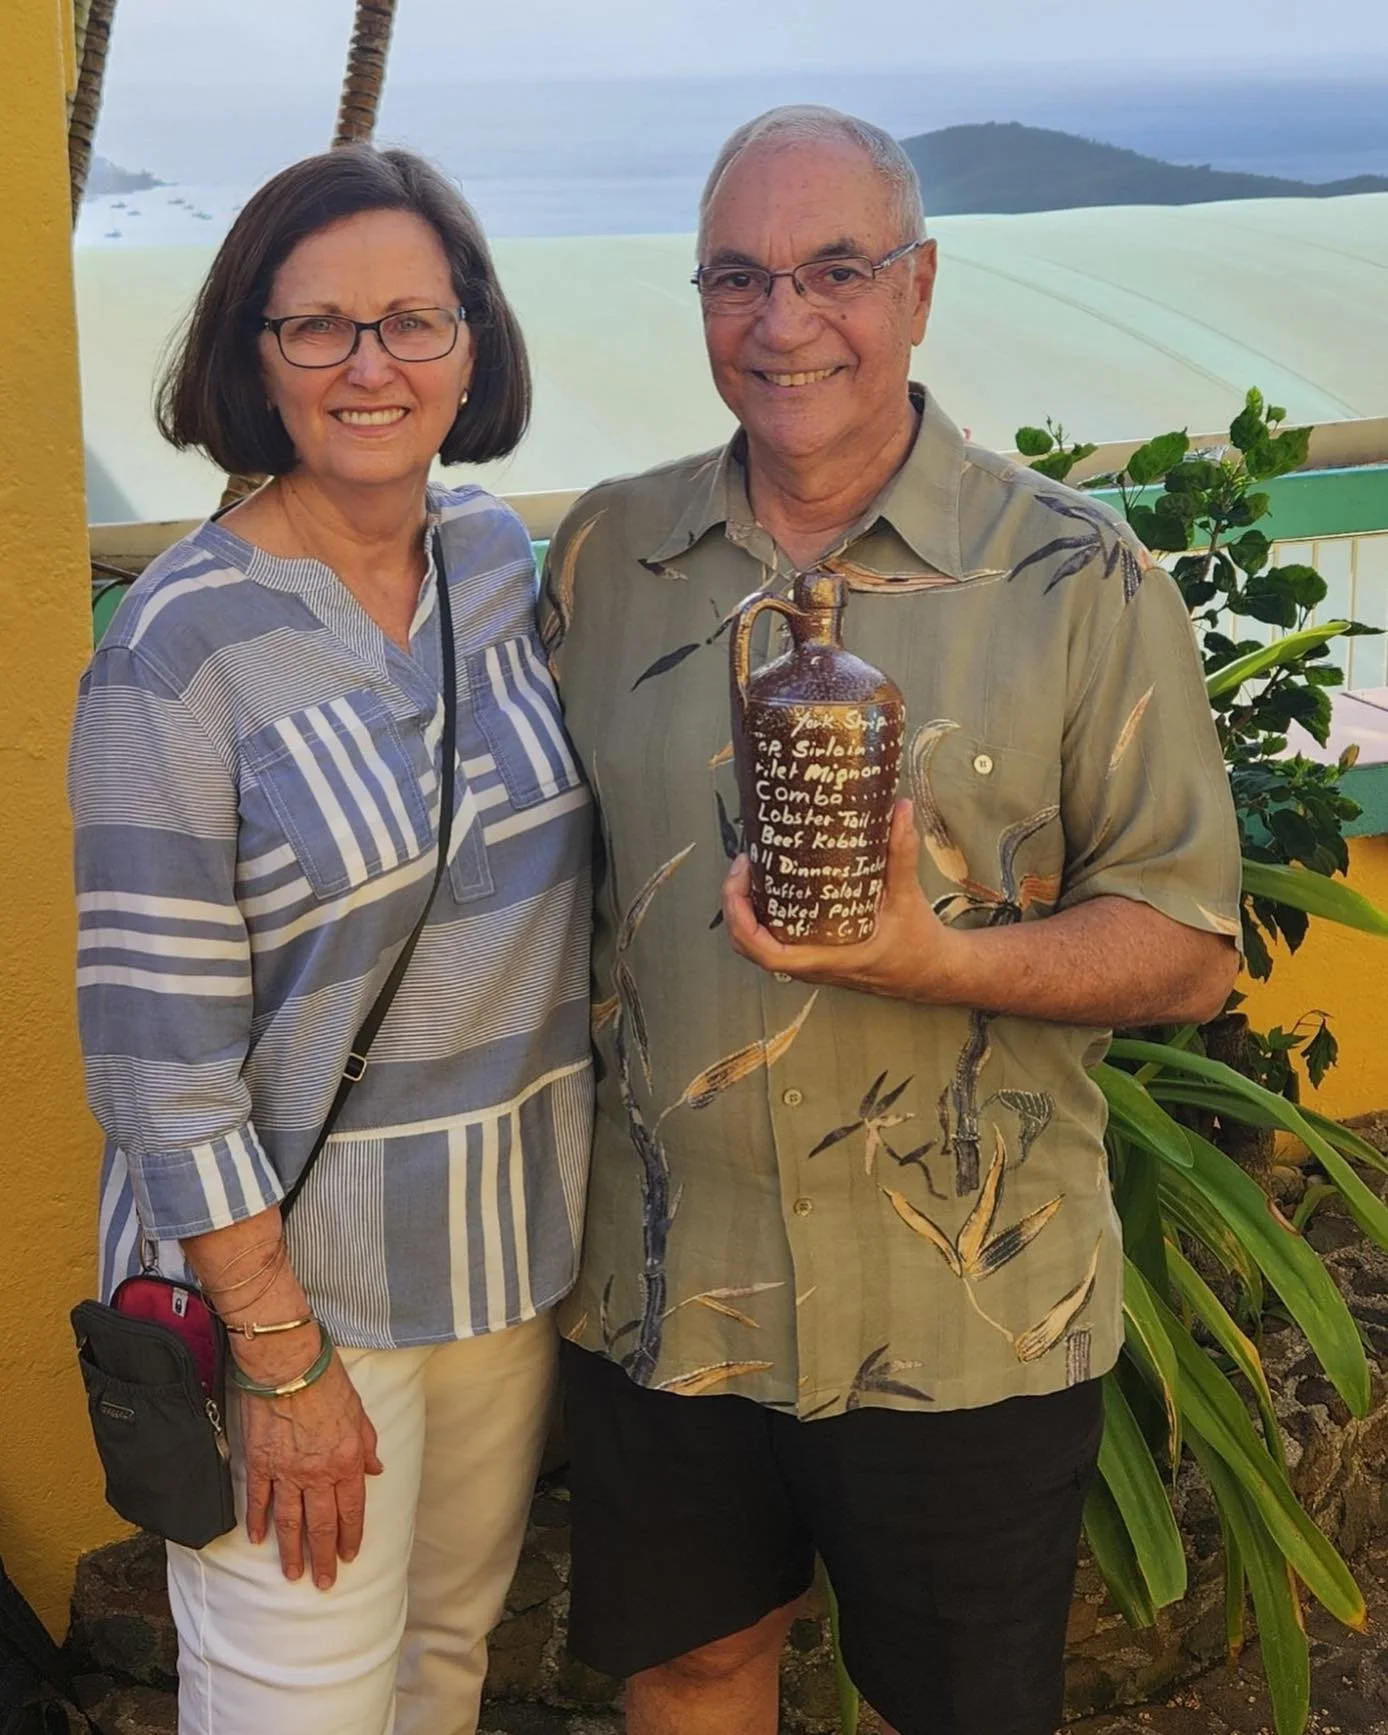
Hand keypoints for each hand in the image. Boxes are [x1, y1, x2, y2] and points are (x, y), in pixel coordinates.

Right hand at [240, 1351, 383, 1588]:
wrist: (286, 1362)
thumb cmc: (326, 1379)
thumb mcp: (359, 1410)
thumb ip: (367, 1443)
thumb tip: (374, 1470)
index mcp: (347, 1460)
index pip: (352, 1510)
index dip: (351, 1537)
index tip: (349, 1557)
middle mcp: (318, 1473)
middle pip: (322, 1525)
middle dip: (324, 1558)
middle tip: (324, 1584)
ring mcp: (286, 1472)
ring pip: (290, 1522)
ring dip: (292, 1552)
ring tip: (294, 1574)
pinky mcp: (260, 1464)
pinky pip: (260, 1501)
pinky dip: (259, 1522)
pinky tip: (259, 1540)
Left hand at [722, 799, 966, 1001]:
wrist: (930, 972)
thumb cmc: (918, 944)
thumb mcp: (908, 897)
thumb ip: (902, 853)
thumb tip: (901, 809)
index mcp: (828, 958)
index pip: (767, 953)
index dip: (743, 920)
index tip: (743, 880)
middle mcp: (811, 965)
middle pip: (750, 947)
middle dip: (736, 906)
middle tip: (744, 863)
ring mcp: (810, 962)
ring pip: (759, 945)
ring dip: (745, 910)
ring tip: (751, 869)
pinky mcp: (814, 954)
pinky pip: (774, 941)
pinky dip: (762, 916)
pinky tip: (770, 885)